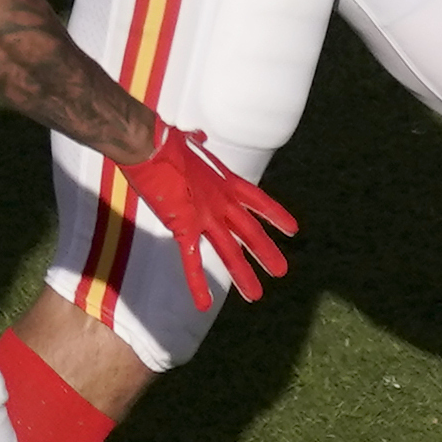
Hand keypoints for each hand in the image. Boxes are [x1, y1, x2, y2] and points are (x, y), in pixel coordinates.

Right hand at [114, 123, 294, 309]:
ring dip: (241, 274)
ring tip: (256, 296)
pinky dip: (197, 284)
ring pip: (228, 251)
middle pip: (250, 231)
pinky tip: (204, 305)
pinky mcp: (183, 227)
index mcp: (223, 181)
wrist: (148, 144)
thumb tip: (197, 136)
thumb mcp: (187, 141)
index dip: (275, 215)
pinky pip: (192, 261)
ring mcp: (204, 216)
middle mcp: (220, 201)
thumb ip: (196, 142)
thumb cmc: (163, 140)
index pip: (258, 201)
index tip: (293, 230)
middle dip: (265, 252)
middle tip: (281, 271)